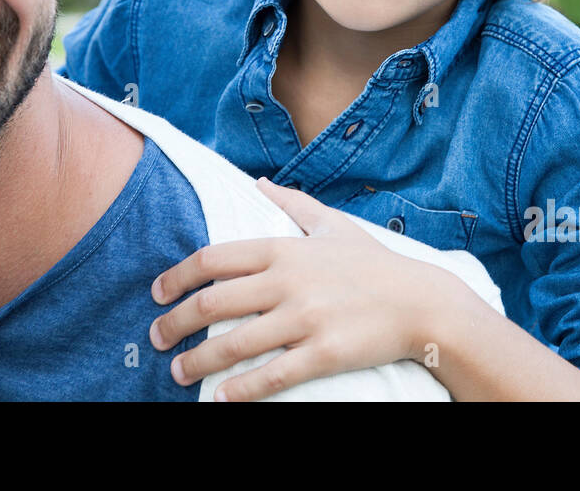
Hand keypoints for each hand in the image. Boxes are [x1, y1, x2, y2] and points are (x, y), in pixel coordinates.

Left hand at [148, 177, 444, 400]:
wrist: (423, 303)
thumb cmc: (374, 264)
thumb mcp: (332, 224)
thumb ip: (291, 204)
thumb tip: (257, 181)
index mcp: (284, 249)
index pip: (213, 259)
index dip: (177, 276)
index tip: (157, 293)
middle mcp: (288, 282)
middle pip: (211, 303)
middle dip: (174, 323)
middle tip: (156, 337)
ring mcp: (305, 319)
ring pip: (233, 344)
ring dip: (196, 361)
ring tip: (178, 372)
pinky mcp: (323, 353)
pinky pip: (271, 376)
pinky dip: (239, 390)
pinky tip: (219, 398)